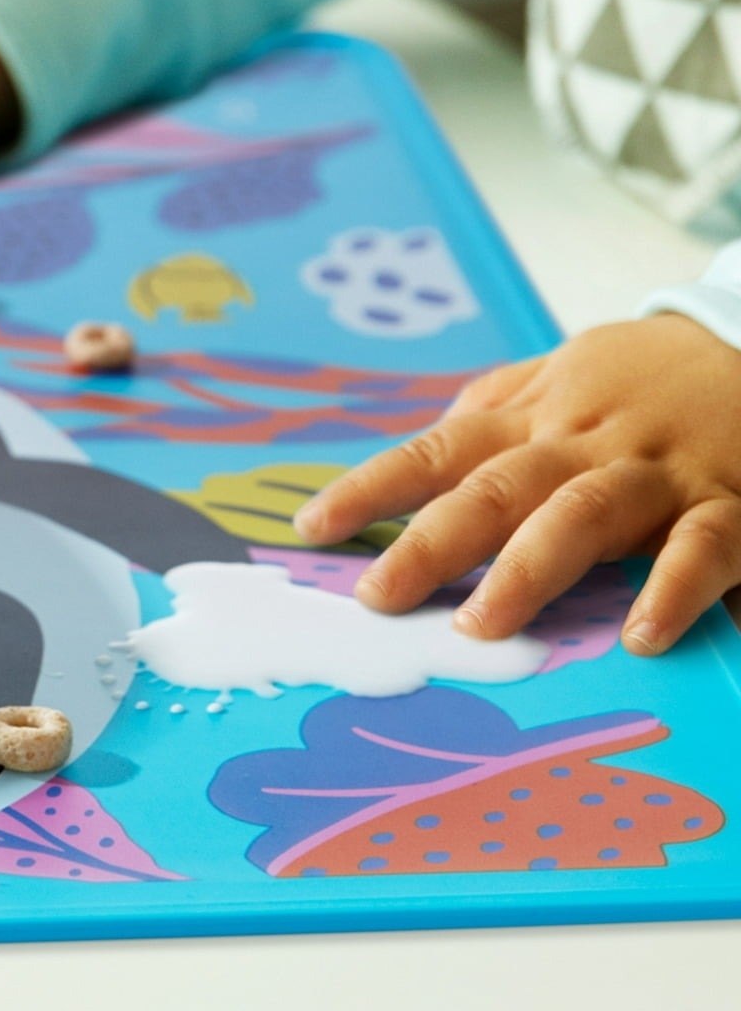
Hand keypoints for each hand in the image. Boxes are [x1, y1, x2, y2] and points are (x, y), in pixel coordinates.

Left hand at [293, 314, 740, 654]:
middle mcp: (582, 443)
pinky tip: (641, 636)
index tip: (311, 528)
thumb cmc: (647, 376)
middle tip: (378, 596)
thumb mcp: (562, 374)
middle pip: (494, 489)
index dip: (371, 488)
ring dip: (527, 569)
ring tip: (479, 624)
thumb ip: (496, 411)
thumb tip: (425, 450)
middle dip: (432, 543)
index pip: (437, 451)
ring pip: (581, 515)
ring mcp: (654, 472)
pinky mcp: (732, 502)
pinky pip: (702, 548)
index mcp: (535, 418)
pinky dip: (671, 589)